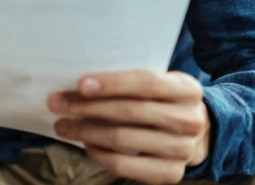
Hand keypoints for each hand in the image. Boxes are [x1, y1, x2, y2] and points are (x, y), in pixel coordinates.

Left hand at [48, 70, 209, 184]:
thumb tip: (78, 84)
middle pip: (130, 112)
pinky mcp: (170, 174)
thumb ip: (129, 82)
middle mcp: (189, 120)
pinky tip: (85, 143)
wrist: (197, 136)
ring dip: (86, 131)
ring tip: (62, 125)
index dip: (111, 84)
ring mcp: (182, 150)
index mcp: (187, 89)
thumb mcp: (157, 85)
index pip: (146, 83)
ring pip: (123, 139)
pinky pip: (124, 165)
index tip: (80, 84)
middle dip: (87, 107)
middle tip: (57, 103)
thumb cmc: (162, 102)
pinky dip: (99, 154)